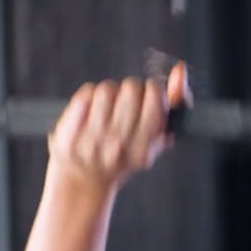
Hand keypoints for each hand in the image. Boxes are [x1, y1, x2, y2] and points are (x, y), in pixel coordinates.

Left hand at [48, 64, 187, 188]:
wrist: (83, 180)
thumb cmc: (124, 156)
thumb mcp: (155, 139)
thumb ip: (174, 104)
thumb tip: (180, 70)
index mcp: (143, 149)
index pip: (155, 98)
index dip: (153, 91)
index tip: (148, 98)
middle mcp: (118, 146)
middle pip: (131, 88)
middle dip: (131, 91)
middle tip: (126, 104)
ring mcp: (92, 140)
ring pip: (107, 89)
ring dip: (108, 94)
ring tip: (106, 110)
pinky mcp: (70, 131)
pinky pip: (86, 94)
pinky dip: (89, 98)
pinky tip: (90, 112)